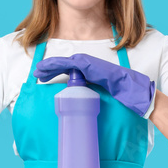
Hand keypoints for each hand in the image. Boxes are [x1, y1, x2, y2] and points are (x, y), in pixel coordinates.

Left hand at [34, 53, 155, 117]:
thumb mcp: (101, 93)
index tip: (44, 78)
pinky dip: (55, 65)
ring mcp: (86, 62)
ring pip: (62, 63)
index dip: (55, 72)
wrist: (131, 90)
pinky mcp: (87, 64)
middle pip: (62, 65)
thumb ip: (91, 94)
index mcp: (89, 70)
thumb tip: (83, 105)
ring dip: (48, 66)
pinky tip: (45, 69)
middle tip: (37, 75)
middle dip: (48, 69)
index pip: (68, 70)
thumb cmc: (120, 93)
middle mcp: (86, 64)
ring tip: (37, 72)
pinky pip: (67, 64)